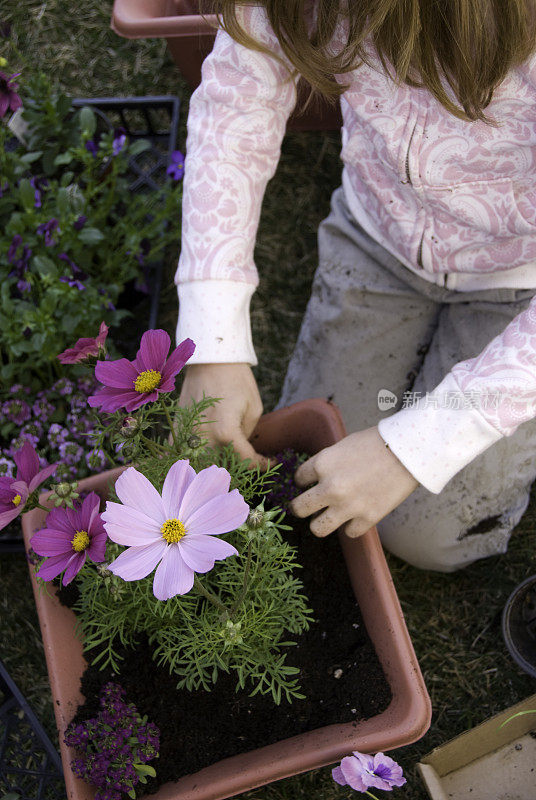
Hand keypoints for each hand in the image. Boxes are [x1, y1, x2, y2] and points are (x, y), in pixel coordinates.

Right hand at [179, 363, 268, 468]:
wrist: (210, 360)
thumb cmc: (236, 381)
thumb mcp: (254, 409)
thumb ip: (248, 437)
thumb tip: (242, 452)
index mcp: (225, 432)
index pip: (247, 462)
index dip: (263, 465)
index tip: (272, 462)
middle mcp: (203, 438)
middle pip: (222, 472)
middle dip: (241, 472)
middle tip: (252, 465)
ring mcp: (186, 437)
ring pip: (202, 469)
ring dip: (218, 471)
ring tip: (232, 463)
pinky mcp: (177, 433)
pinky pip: (184, 458)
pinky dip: (195, 463)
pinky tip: (208, 460)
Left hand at [290, 426, 418, 537]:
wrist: (408, 451)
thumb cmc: (377, 443)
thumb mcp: (343, 446)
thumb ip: (327, 463)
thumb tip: (317, 478)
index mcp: (322, 464)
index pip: (298, 479)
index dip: (303, 481)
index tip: (309, 483)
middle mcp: (330, 487)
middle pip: (299, 508)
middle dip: (301, 507)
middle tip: (309, 505)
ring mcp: (348, 506)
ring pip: (317, 529)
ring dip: (320, 522)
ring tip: (327, 516)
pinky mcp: (367, 518)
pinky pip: (348, 533)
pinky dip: (351, 526)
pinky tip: (356, 516)